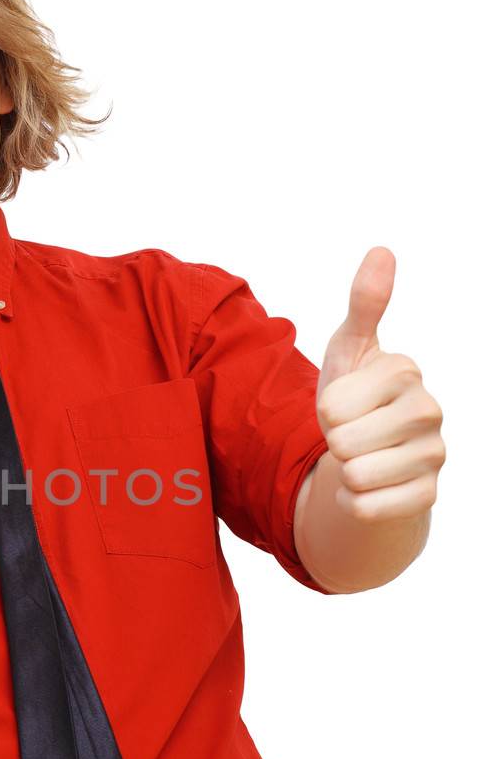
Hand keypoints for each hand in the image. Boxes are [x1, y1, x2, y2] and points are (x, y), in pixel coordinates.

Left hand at [316, 248, 445, 520]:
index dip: (326, 409)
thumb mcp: (349, 349)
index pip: (332, 404)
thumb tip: (382, 251)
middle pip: (343, 442)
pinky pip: (366, 507)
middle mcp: (430, 411)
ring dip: (344, 474)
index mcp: (406, 371)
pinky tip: (371, 487)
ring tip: (362, 457)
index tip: (346, 403)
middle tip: (353, 434)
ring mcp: (434, 456)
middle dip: (334, 443)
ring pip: (355, 477)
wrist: (369, 456)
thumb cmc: (355, 397)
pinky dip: (354, 503)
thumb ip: (364, 305)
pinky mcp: (427, 496)